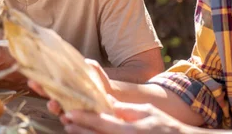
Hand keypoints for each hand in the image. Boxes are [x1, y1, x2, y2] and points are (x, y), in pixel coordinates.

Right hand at [27, 58, 114, 116]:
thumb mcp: (92, 70)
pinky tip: (66, 117)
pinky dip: (66, 120)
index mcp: (64, 86)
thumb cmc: (99, 82)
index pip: (49, 84)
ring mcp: (71, 110)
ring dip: (53, 106)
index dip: (39, 82)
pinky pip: (70, 122)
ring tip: (53, 103)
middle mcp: (64, 99)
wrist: (114, 97)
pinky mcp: (79, 120)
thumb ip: (86, 64)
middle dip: (41, 91)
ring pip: (57, 110)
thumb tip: (82, 59)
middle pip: (48, 95)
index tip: (32, 78)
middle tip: (36, 85)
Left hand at [63, 102, 190, 133]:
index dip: (85, 119)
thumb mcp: (147, 113)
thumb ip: (126, 109)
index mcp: (131, 130)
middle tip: (65, 120)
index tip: (69, 114)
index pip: (103, 123)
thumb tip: (106, 102)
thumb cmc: (166, 127)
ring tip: (71, 128)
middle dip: (79, 130)